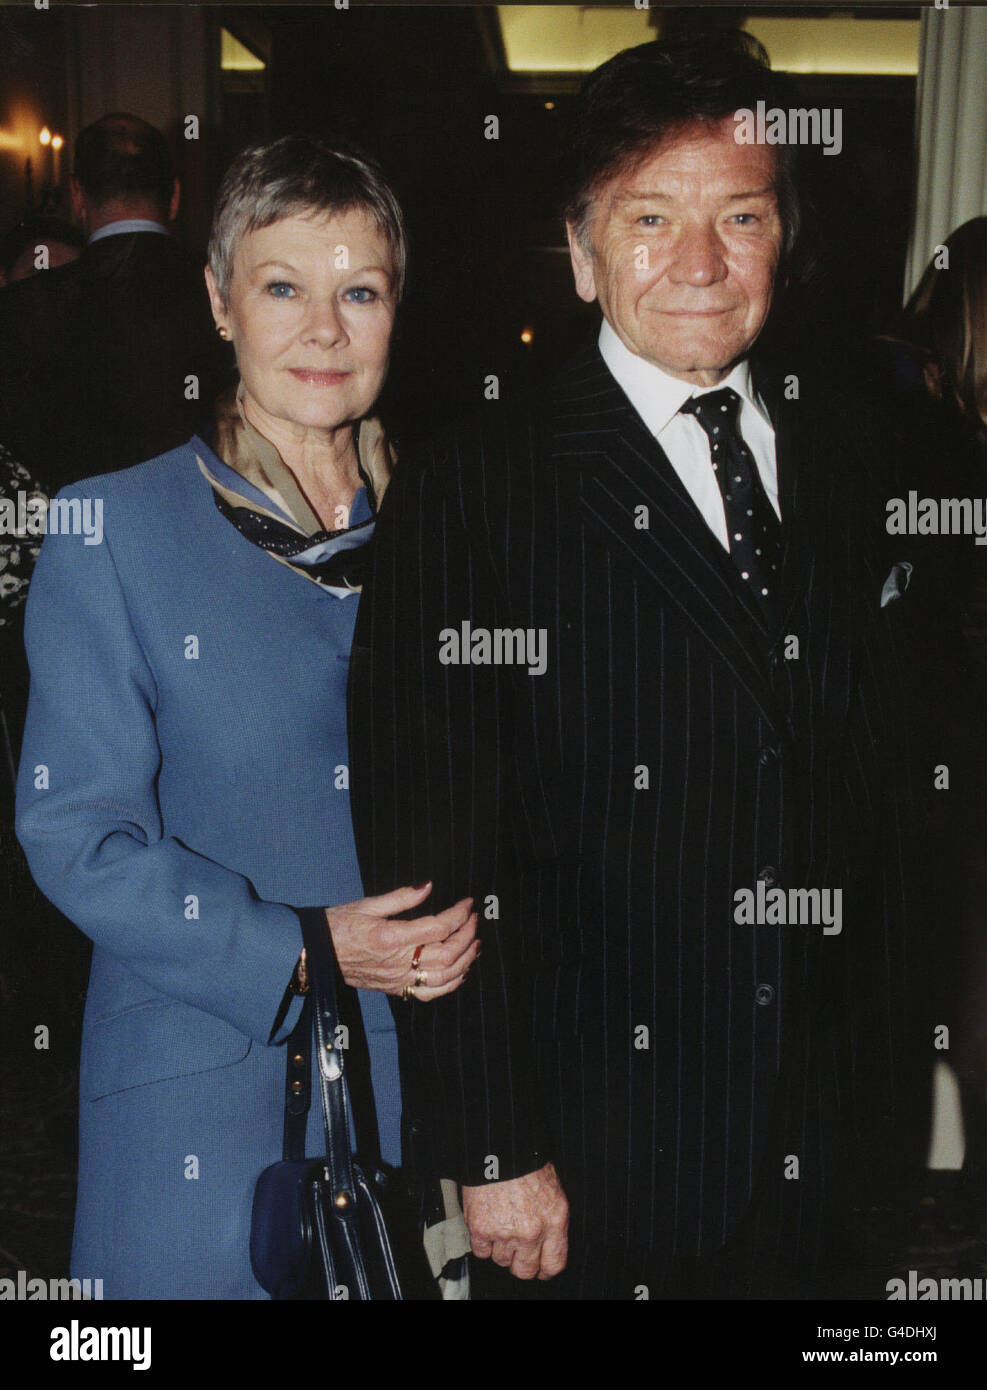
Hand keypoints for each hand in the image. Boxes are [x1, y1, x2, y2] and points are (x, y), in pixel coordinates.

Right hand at [325, 881, 478, 1000]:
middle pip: (447, 954)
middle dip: (467, 935)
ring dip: (466, 959)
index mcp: (390, 937)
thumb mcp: (367, 904)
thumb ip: (401, 897)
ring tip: (475, 941)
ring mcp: (398, 980)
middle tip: (474, 918)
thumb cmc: (338, 926)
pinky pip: (431, 992)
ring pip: (445, 976)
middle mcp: (398, 963)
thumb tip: (428, 886)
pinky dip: (452, 982)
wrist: (315, 956)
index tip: (468, 902)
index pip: (438, 928)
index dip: (459, 915)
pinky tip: (461, 969)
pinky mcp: (396, 990)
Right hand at [462, 1162, 567, 1279]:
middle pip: (525, 1270)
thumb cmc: (527, 1163)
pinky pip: (482, 1252)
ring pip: (501, 1261)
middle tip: (516, 1249)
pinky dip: (482, 1242)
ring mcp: (506, 1233)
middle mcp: (532, 1232)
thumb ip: (552, 1221)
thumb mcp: (554, 1191)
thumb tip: (547, 1243)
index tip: (539, 1267)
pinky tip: (487, 1225)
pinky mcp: (481, 1229)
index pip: (553, 1264)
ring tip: (500, 1225)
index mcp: (554, 1220)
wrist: (501, 1147)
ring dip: (500, 1248)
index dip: (544, 1269)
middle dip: (520, 1263)